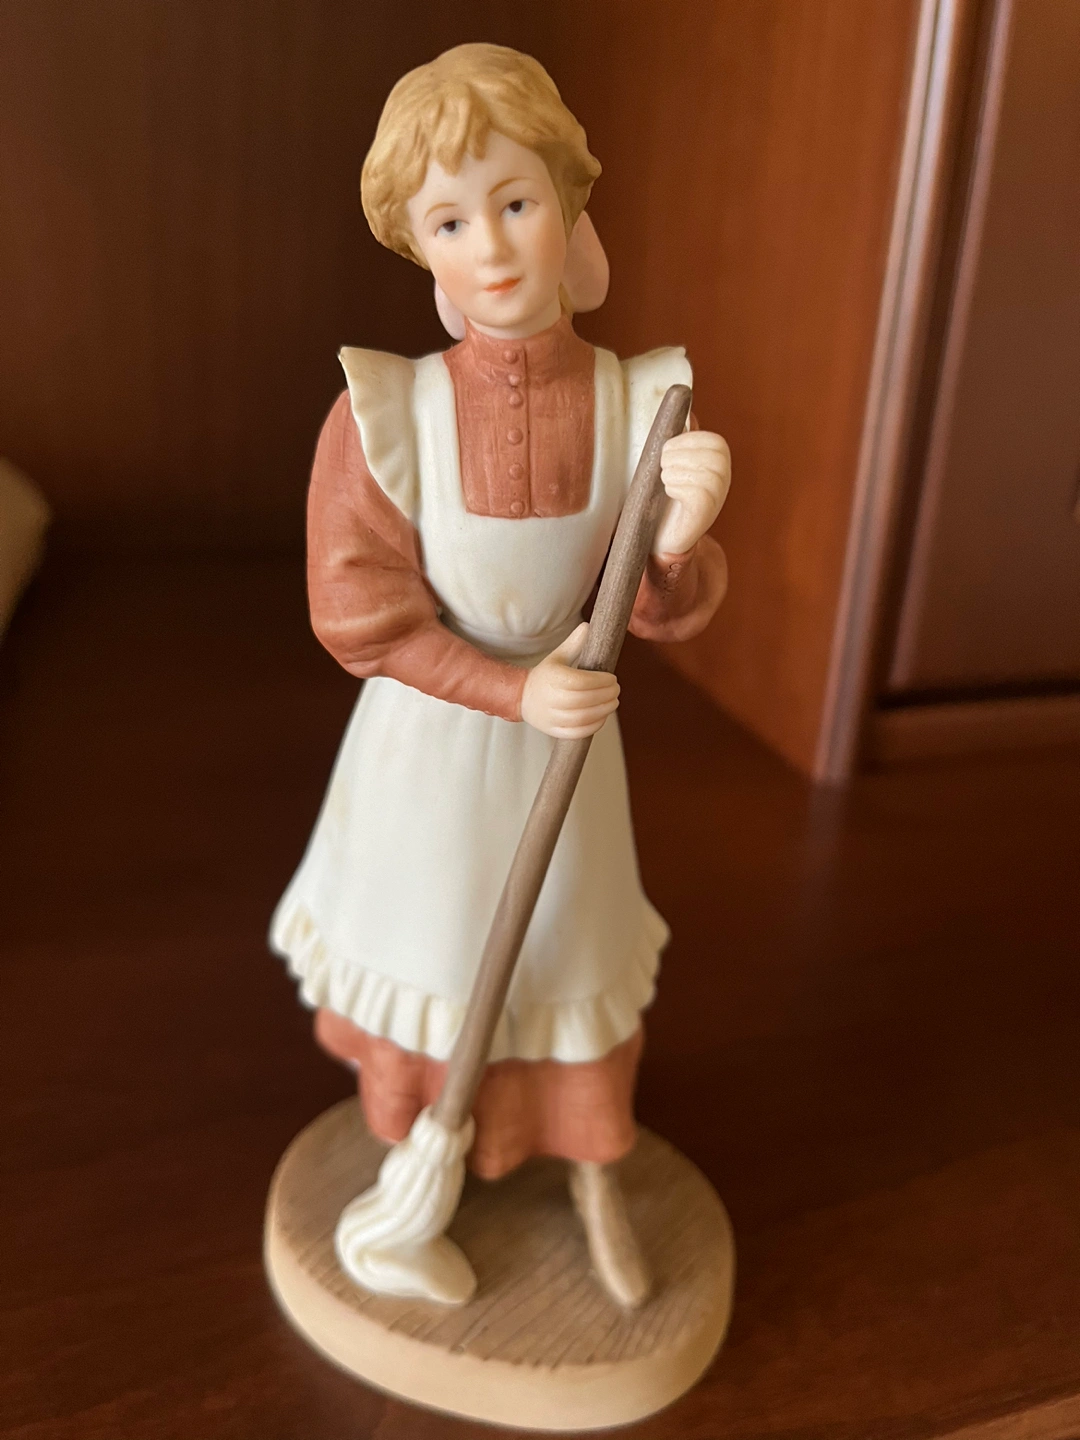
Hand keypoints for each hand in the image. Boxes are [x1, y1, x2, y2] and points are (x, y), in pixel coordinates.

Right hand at [521, 623, 618, 738]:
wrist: (522, 697)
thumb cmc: (545, 676)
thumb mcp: (557, 656)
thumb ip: (574, 643)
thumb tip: (588, 626)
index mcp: (553, 678)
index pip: (582, 682)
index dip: (601, 681)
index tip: (612, 678)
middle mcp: (551, 699)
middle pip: (584, 700)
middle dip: (606, 695)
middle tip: (616, 690)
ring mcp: (552, 717)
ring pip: (583, 717)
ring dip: (604, 710)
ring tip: (613, 702)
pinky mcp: (555, 731)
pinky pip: (578, 732)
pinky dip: (594, 725)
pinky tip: (602, 716)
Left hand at [653, 430, 730, 555]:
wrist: (665, 533)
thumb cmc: (668, 495)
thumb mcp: (676, 460)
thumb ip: (684, 437)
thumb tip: (687, 411)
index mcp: (719, 456)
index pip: (704, 437)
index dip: (680, 443)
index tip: (668, 455)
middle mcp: (725, 474)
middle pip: (699, 453)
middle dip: (673, 459)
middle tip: (666, 473)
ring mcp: (718, 493)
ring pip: (694, 471)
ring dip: (671, 475)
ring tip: (669, 486)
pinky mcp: (706, 510)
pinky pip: (693, 491)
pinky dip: (675, 490)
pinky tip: (673, 496)